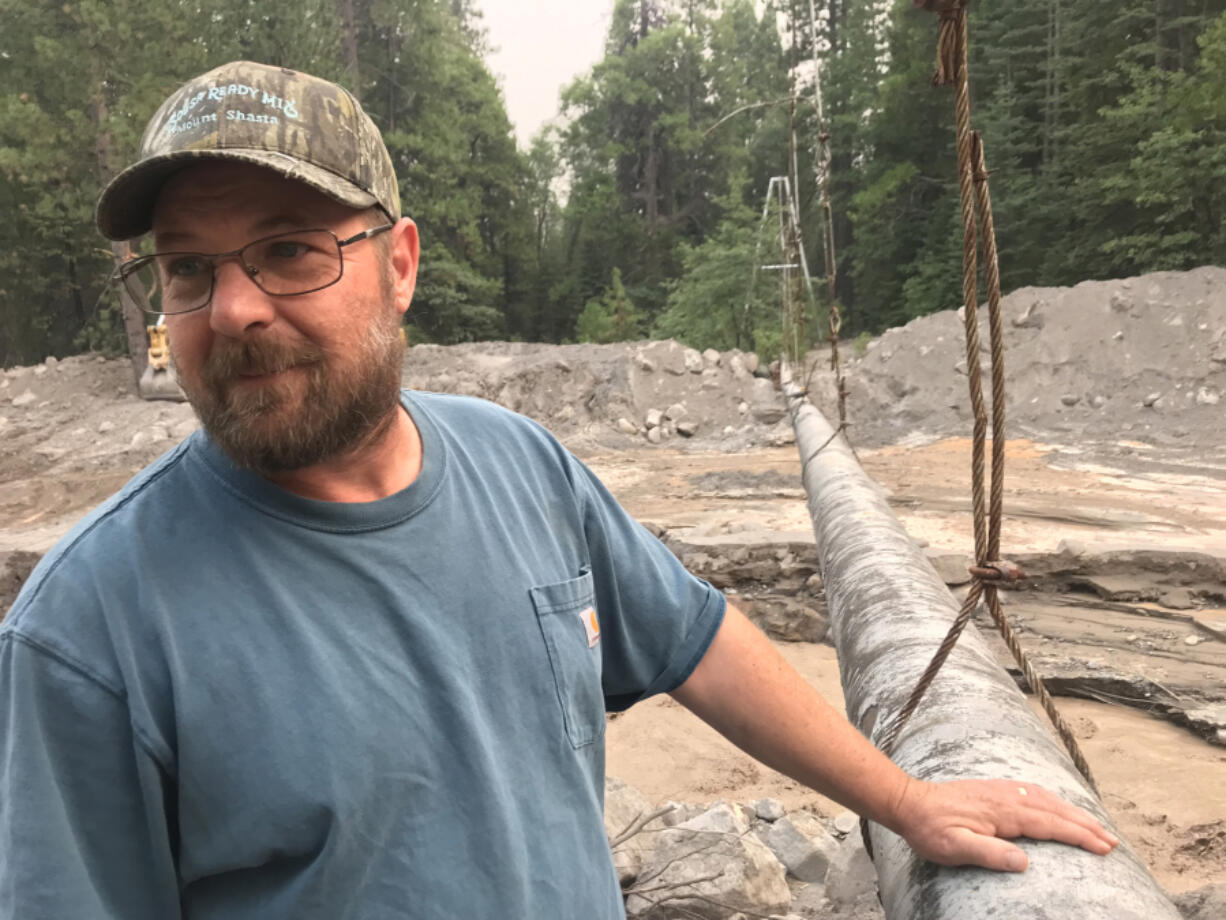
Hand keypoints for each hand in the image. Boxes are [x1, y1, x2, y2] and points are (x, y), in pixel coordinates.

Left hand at [891, 778, 1119, 871]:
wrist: (910, 802)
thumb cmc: (930, 829)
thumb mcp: (954, 848)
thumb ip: (988, 854)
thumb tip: (1024, 862)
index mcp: (1003, 812)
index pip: (1050, 824)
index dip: (1080, 836)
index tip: (1104, 848)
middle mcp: (1007, 797)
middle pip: (1055, 810)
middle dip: (1086, 825)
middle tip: (1113, 841)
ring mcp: (1001, 790)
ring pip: (1046, 799)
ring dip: (1073, 812)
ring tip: (1096, 827)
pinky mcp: (994, 789)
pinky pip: (1033, 793)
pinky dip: (1054, 801)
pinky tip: (1058, 807)